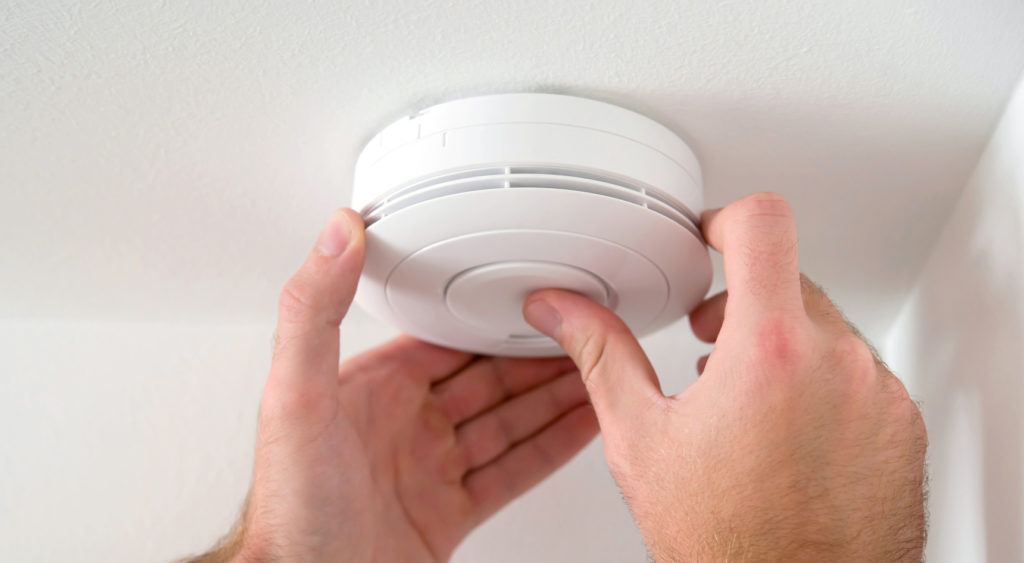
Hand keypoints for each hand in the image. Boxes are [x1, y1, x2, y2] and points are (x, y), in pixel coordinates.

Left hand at [198, 209, 597, 561]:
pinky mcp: (449, 512)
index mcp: (373, 389)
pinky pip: (514, 471)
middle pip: (488, 379)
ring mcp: (429, 470)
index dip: (492, 318)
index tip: (531, 295)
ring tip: (600, 371)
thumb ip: (314, 311)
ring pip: (508, 422)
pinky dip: (553, 448)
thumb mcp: (296, 395)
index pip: (446, 338)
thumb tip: (336, 233)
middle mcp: (404, 425)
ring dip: (555, 397)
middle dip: (537, 356)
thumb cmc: (291, 506)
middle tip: (585, 332)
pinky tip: (581, 426)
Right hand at [523, 193, 927, 560]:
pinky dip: (824, 385)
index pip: (763, 225)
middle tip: (710, 345)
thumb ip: (602, 355)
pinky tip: (789, 434)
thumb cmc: (725, 543)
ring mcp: (879, 395)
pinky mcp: (903, 427)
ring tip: (748, 401)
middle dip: (745, 302)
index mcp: (768, 351)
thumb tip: (562, 311)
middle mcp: (838, 363)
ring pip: (828, 329)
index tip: (712, 237)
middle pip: (791, 279)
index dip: (727, 218)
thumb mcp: (642, 439)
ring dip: (786, 347)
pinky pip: (863, 375)